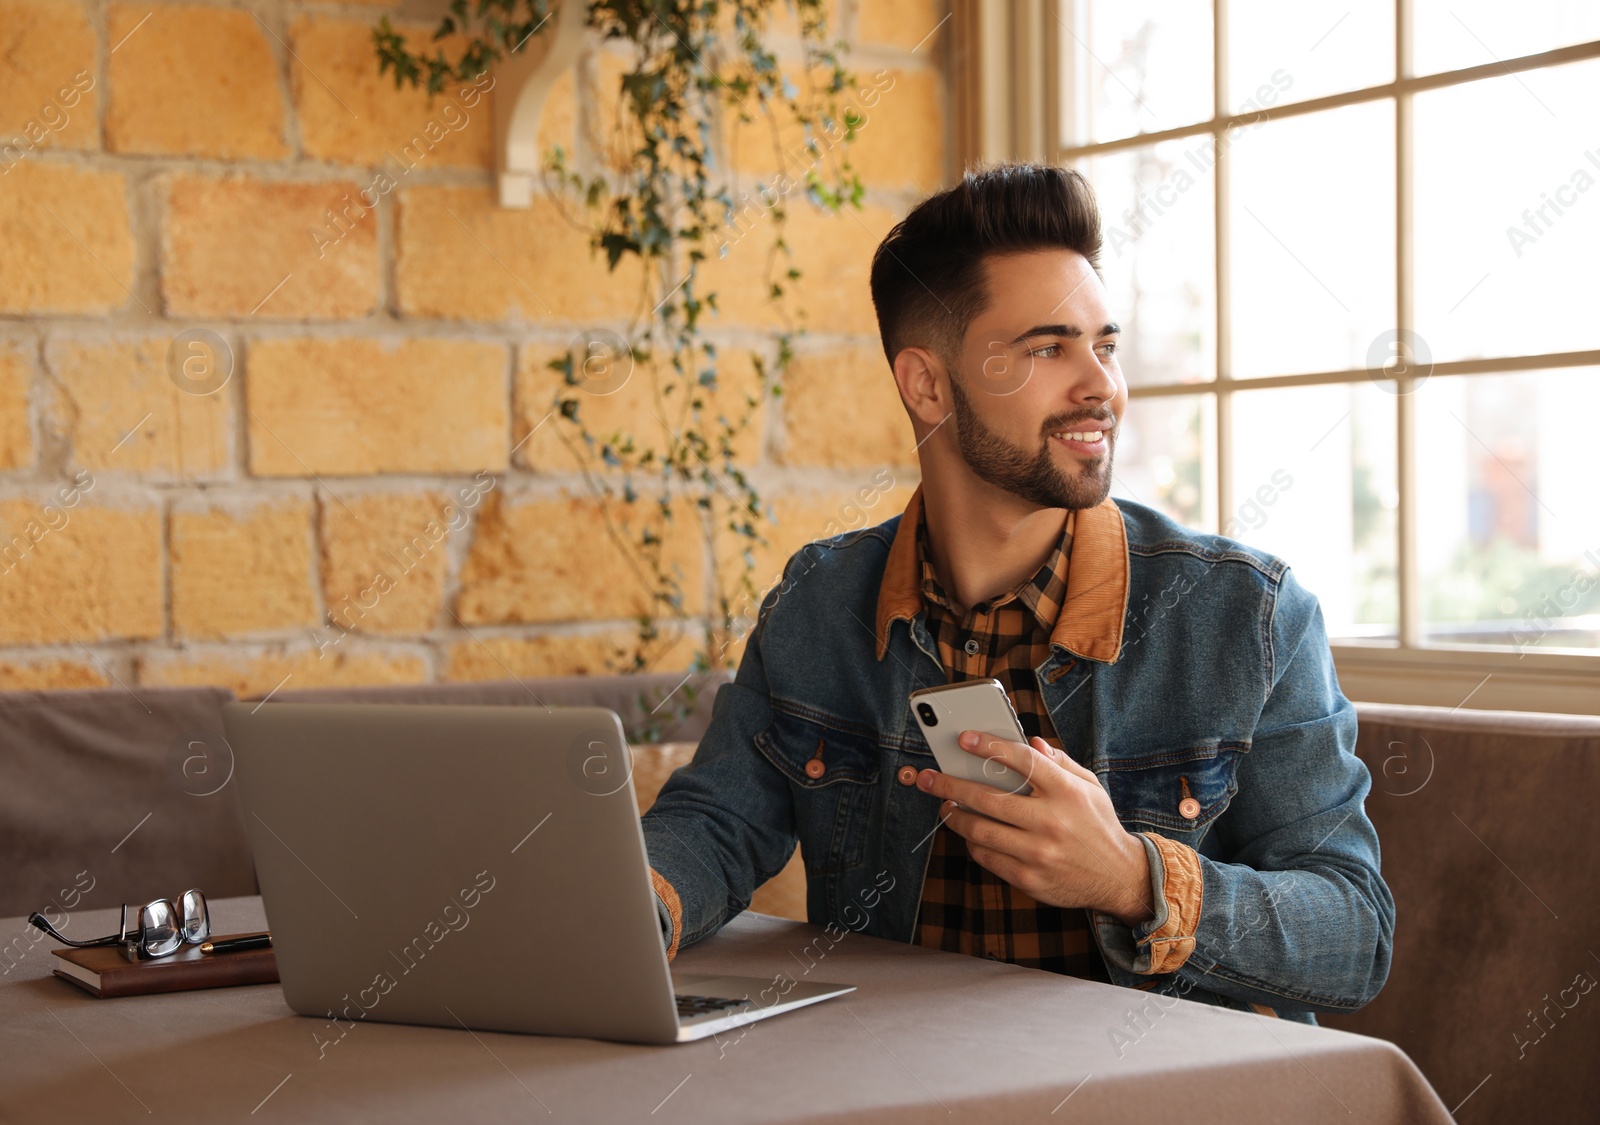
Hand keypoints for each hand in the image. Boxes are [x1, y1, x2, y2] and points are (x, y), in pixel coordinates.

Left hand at [916, 731, 1155, 925]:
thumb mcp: (1089, 787)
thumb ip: (1060, 762)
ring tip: (944, 806)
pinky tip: (968, 833)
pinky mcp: (1029, 878)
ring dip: (954, 816)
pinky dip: (972, 843)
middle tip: (929, 778)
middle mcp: (1051, 821)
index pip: (1022, 761)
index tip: (964, 738)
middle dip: (950, 785)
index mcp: (1066, 792)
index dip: (989, 746)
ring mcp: (1038, 853)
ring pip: (980, 831)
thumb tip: (1031, 743)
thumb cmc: (1098, 826)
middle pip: (987, 799)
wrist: (1119, 878)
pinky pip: (987, 857)